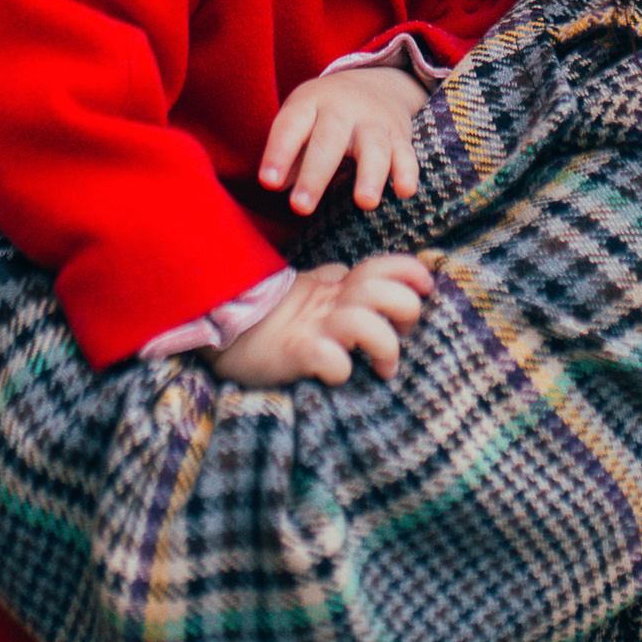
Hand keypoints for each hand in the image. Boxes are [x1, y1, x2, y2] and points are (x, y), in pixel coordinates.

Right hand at [206, 255, 432, 386]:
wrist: (216, 328)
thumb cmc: (267, 317)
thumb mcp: (303, 292)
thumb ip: (330, 282)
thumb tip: (346, 270)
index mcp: (334, 286)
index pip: (385, 266)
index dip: (412, 273)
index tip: (425, 287)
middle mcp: (327, 303)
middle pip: (382, 291)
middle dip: (405, 309)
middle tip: (402, 333)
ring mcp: (311, 328)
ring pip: (366, 324)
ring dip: (385, 345)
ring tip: (383, 367)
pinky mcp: (293, 354)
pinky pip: (330, 360)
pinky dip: (341, 368)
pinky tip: (339, 375)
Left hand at [258, 66, 428, 216]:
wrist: (373, 81)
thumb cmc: (323, 114)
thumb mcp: (300, 121)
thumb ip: (289, 154)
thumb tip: (278, 185)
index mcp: (310, 102)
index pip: (291, 125)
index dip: (279, 152)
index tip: (268, 182)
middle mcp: (342, 109)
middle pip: (328, 140)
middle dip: (315, 175)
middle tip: (301, 207)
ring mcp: (373, 121)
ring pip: (373, 147)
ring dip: (370, 175)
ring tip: (365, 203)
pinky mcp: (400, 135)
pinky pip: (406, 154)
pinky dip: (407, 172)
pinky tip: (404, 191)